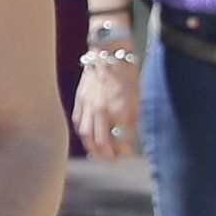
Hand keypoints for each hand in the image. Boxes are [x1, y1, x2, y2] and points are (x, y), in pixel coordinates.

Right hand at [71, 44, 141, 160]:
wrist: (108, 54)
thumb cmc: (127, 75)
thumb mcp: (136, 98)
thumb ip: (132, 120)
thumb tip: (127, 138)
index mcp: (119, 110)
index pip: (120, 139)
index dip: (124, 151)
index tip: (129, 155)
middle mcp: (101, 110)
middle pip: (99, 142)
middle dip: (106, 155)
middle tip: (111, 161)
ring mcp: (87, 106)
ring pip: (85, 135)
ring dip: (91, 148)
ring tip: (98, 154)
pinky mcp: (79, 101)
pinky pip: (79, 123)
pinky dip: (83, 133)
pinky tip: (88, 137)